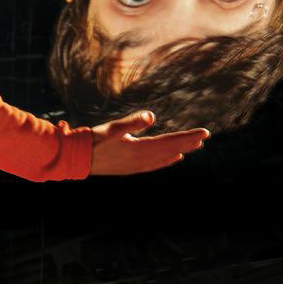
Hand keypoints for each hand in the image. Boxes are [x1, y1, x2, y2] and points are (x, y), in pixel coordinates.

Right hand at [89, 112, 208, 175]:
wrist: (78, 159)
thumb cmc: (94, 141)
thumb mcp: (113, 128)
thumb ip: (133, 122)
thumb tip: (152, 116)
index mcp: (140, 149)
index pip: (170, 142)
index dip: (188, 137)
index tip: (205, 133)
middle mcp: (142, 160)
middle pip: (171, 150)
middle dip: (188, 143)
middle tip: (205, 137)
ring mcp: (137, 166)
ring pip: (165, 158)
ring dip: (180, 150)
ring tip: (194, 146)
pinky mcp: (131, 167)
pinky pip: (156, 164)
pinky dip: (167, 160)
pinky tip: (173, 158)